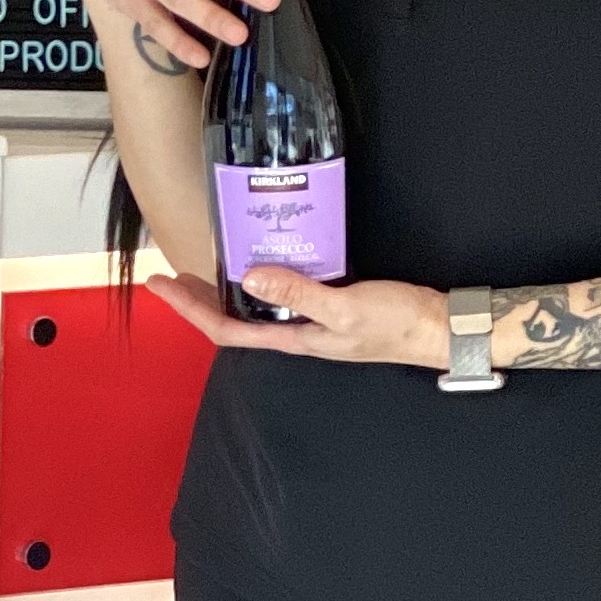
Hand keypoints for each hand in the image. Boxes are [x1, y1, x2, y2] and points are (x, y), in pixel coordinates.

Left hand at [147, 269, 446, 366]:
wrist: (439, 327)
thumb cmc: (396, 323)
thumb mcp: (345, 307)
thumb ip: (298, 293)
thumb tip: (249, 277)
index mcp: (292, 339)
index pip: (226, 330)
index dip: (189, 310)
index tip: (161, 286)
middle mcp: (294, 334)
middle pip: (233, 320)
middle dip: (196, 300)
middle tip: (168, 274)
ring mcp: (310, 322)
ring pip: (254, 309)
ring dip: (223, 291)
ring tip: (200, 268)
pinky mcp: (327, 305)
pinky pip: (280, 294)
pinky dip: (259, 279)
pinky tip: (258, 261)